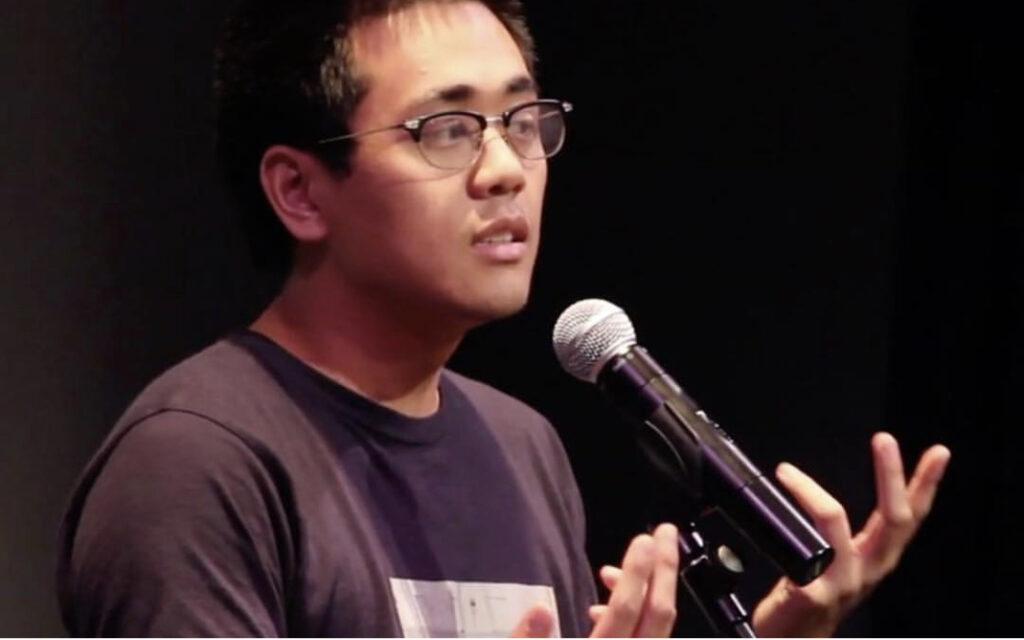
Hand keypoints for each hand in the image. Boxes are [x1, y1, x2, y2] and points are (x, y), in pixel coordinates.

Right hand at [509, 524, 677, 637]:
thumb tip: (538, 609)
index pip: (626, 612)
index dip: (637, 574)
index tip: (644, 541)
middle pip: (658, 615)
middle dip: (664, 570)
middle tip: (666, 532)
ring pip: (655, 625)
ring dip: (646, 590)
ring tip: (610, 572)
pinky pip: (644, 635)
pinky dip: (637, 611)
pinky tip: (606, 608)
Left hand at [752, 432, 950, 636]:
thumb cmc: (807, 601)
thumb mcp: (834, 564)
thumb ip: (836, 534)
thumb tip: (818, 492)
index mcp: (874, 559)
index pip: (908, 519)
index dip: (925, 485)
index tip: (937, 453)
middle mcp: (867, 571)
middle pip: (894, 520)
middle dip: (892, 476)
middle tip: (885, 440)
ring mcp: (842, 583)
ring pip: (837, 521)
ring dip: (812, 491)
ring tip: (787, 471)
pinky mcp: (813, 593)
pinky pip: (806, 546)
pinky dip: (793, 515)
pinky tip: (776, 505)